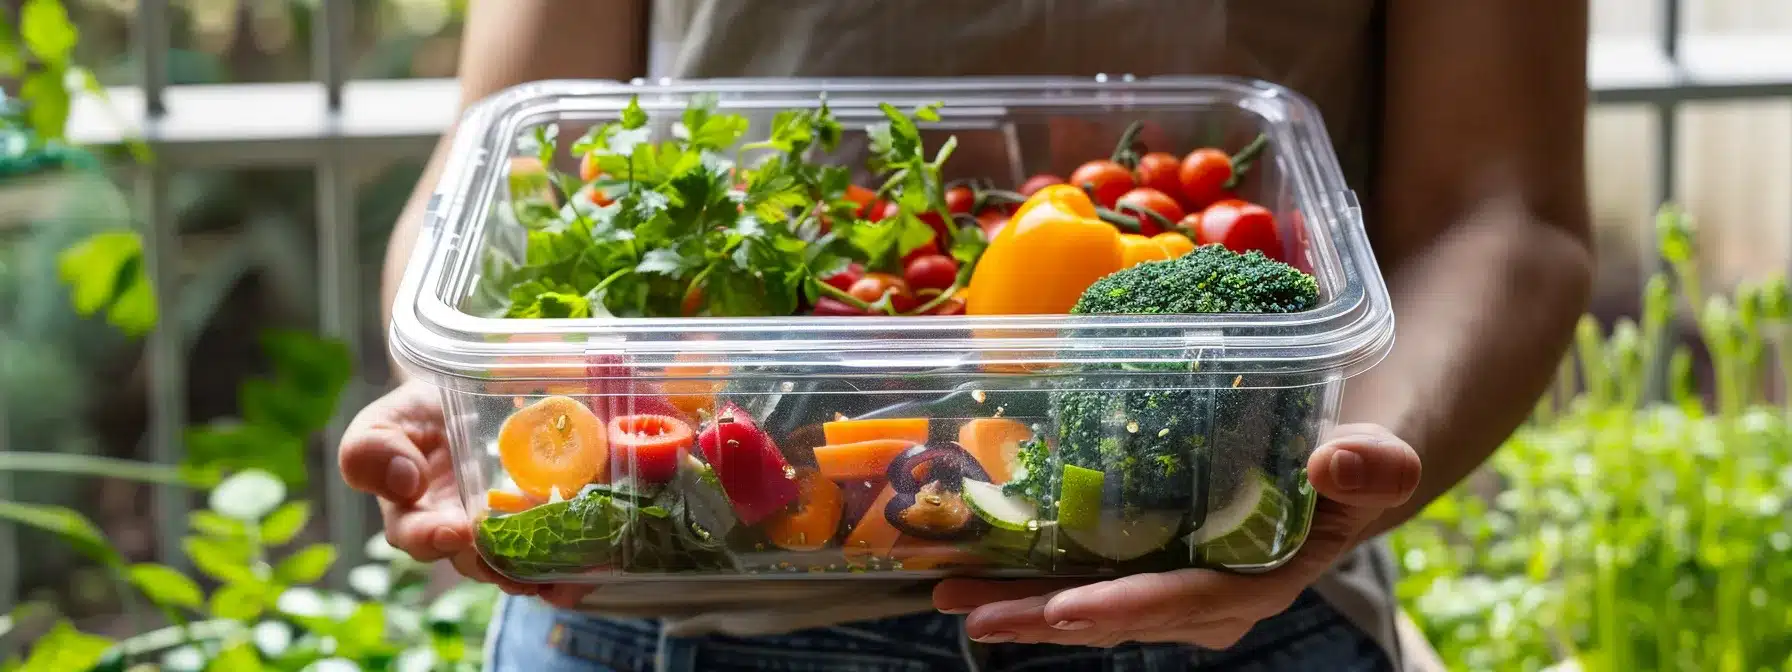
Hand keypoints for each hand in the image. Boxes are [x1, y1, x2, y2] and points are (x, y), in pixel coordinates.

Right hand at [337, 380, 592, 606]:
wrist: (465, 396)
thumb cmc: (417, 414)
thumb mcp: (385, 420)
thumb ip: (372, 449)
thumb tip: (405, 481)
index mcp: (415, 515)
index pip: (417, 537)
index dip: (433, 538)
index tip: (456, 530)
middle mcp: (460, 532)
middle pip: (476, 561)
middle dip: (499, 568)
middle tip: (519, 568)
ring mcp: (502, 531)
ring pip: (518, 562)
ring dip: (538, 572)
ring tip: (560, 575)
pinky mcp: (541, 521)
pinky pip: (554, 547)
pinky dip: (569, 563)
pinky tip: (586, 568)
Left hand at [931, 423, 1421, 648]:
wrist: (1336, 474)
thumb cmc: (1352, 467)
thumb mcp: (1378, 462)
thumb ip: (1374, 466)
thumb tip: (1341, 459)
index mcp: (1256, 583)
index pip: (1184, 602)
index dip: (1123, 608)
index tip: (1063, 610)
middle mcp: (1204, 601)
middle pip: (1114, 614)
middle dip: (1041, 618)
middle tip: (973, 614)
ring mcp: (1168, 588)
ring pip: (1085, 602)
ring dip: (1017, 602)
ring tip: (949, 593)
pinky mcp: (1142, 566)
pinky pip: (1079, 576)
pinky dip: (1026, 574)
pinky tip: (971, 564)